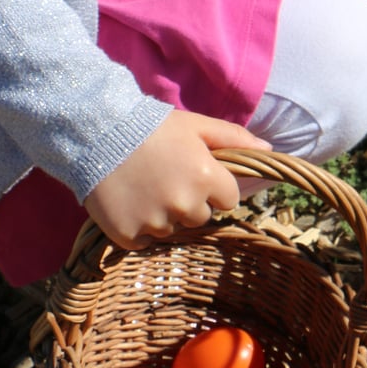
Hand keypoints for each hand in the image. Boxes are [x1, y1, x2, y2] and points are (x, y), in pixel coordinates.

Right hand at [83, 109, 265, 249]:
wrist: (97, 132)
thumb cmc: (153, 127)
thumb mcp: (198, 126)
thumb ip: (235, 139)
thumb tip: (269, 150)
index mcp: (208, 178)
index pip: (228, 200)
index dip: (213, 187)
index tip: (194, 173)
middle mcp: (185, 205)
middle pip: (200, 217)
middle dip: (189, 202)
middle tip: (165, 178)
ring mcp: (156, 223)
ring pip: (172, 230)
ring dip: (163, 215)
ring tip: (143, 187)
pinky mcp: (128, 236)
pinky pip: (144, 241)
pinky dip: (138, 227)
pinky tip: (128, 202)